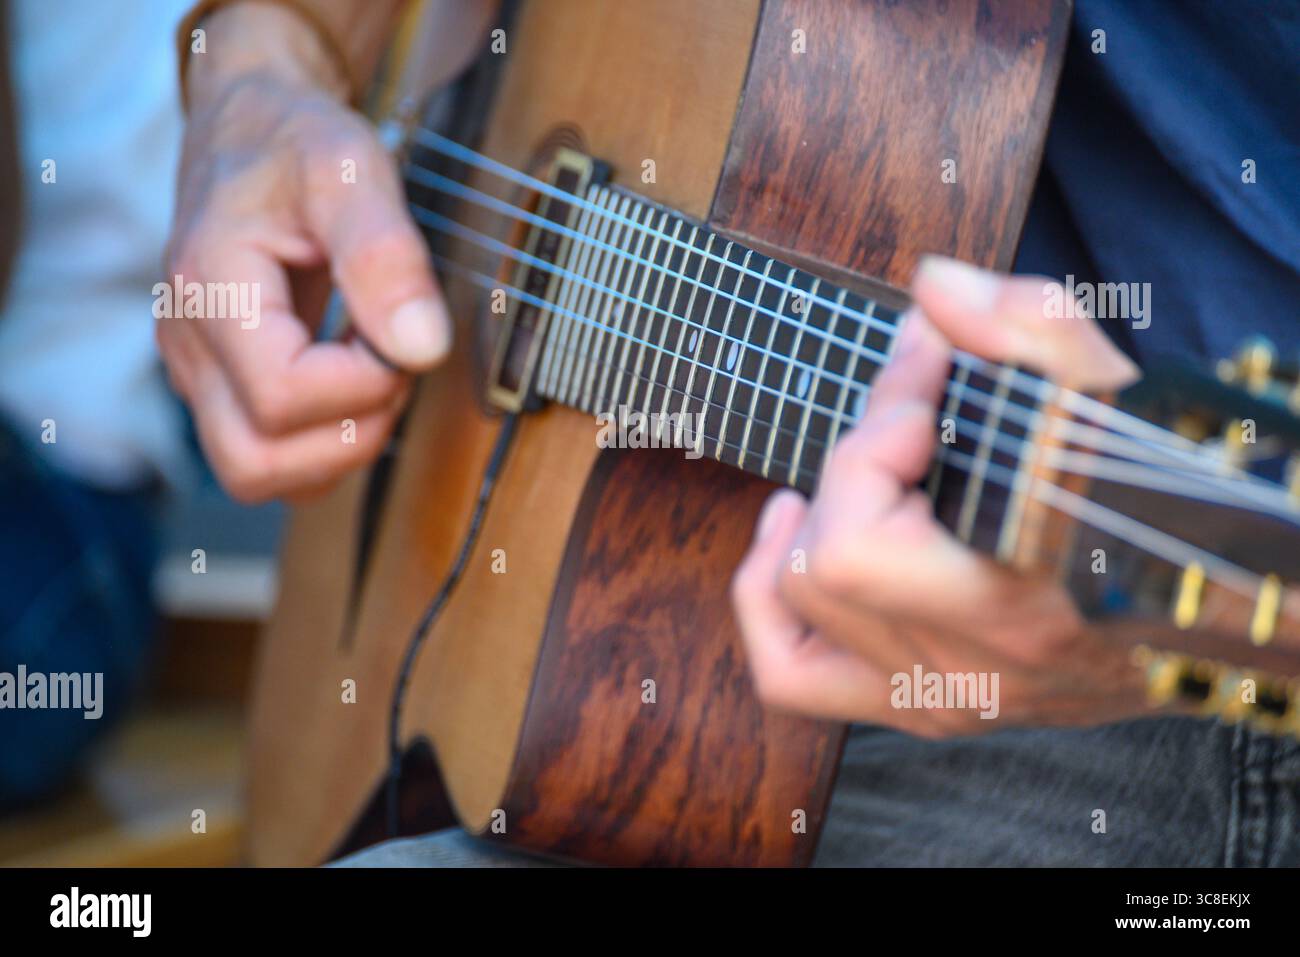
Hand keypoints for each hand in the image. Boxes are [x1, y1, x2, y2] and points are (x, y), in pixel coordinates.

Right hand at [157, 4, 448, 501]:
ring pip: (257, 474)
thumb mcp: (351, 170)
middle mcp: (188, 343)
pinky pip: (268, 453)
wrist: (251, 124)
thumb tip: (424, 348)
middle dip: (349, 434)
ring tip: (374, 368)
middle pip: (253, 464)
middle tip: (391, 365)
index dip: (362, 385)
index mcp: (210, 288)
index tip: (401, 334)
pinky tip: (353, 377)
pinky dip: (323, 439)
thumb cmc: (296, 140)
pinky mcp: (218, 382)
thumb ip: (386, 256)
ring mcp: (196, 370)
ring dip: (337, 446)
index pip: (280, 398)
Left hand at [731, 255, 1150, 735]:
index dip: (877, 427)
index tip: (925, 368)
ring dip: (806, 526)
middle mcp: (974, 667)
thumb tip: (931, 288)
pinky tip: (789, 539)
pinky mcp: (924, 709)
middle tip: (907, 417)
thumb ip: (1028, 329)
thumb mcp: (1113, 397)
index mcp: (1023, 602)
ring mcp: (944, 698)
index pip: (860, 534)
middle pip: (821, 563)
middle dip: (853, 464)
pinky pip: (793, 675)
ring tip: (849, 475)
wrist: (1214, 611)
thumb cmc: (1168, 505)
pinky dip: (769, 604)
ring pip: (798, 610)